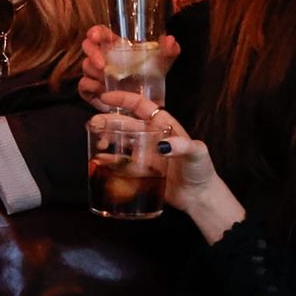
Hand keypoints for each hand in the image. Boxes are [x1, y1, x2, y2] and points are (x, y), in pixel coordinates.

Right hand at [77, 25, 180, 108]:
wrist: (149, 103)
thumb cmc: (153, 77)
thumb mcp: (164, 63)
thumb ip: (169, 50)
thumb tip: (170, 40)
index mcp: (117, 46)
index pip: (101, 32)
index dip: (95, 32)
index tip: (95, 36)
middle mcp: (103, 57)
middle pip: (87, 47)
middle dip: (92, 53)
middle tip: (103, 65)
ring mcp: (96, 74)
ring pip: (86, 66)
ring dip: (94, 72)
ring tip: (107, 80)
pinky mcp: (92, 90)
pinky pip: (83, 85)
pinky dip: (90, 87)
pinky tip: (101, 91)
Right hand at [99, 92, 243, 242]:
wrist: (199, 197)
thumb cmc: (201, 171)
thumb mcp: (197, 153)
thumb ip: (183, 146)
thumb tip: (163, 145)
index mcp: (164, 125)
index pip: (142, 106)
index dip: (124, 100)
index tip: (106, 98)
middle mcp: (152, 136)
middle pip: (127, 123)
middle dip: (109, 120)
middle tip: (93, 123)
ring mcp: (145, 153)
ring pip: (121, 140)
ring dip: (107, 136)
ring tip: (94, 138)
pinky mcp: (140, 170)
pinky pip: (122, 161)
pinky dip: (109, 159)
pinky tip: (99, 160)